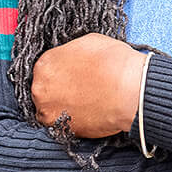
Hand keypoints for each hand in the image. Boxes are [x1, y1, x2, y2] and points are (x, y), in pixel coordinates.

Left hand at [31, 32, 147, 137]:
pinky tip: (88, 110)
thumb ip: (71, 52)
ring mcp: (49, 112)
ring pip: (51, 109)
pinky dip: (72, 119)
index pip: (45, 67)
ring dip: (63, 105)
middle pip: (44, 89)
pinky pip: (62, 124)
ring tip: (84, 100)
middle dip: (58, 88)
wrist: (130, 91)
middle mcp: (41, 90)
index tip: (70, 73)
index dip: (60, 70)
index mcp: (45, 65)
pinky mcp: (62, 130)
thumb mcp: (89, 41)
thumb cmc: (114, 64)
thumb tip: (72, 59)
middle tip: (78, 87)